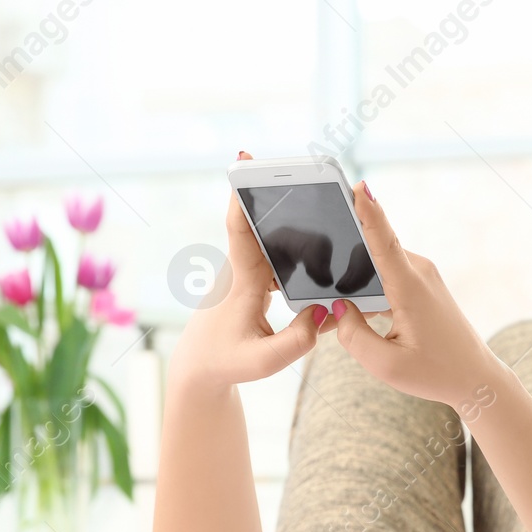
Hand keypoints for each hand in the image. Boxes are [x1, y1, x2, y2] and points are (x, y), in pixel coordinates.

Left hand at [169, 152, 331, 388]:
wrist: (199, 369)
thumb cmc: (226, 363)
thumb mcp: (264, 362)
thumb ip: (298, 341)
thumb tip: (326, 311)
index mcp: (240, 282)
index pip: (239, 229)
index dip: (242, 195)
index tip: (244, 161)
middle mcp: (240, 269)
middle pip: (267, 226)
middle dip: (289, 204)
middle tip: (312, 180)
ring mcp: (245, 272)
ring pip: (275, 240)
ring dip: (300, 231)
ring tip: (332, 219)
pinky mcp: (252, 279)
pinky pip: (276, 255)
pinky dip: (298, 252)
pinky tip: (324, 258)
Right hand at [332, 182, 498, 407]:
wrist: (475, 378)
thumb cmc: (435, 373)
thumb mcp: (385, 365)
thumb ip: (353, 336)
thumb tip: (338, 308)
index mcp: (409, 287)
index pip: (384, 240)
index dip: (368, 211)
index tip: (357, 185)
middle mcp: (418, 272)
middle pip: (371, 250)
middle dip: (342, 258)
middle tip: (317, 280)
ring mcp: (422, 275)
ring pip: (378, 264)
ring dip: (355, 278)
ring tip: (337, 308)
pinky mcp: (422, 283)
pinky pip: (388, 274)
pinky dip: (369, 287)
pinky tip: (356, 311)